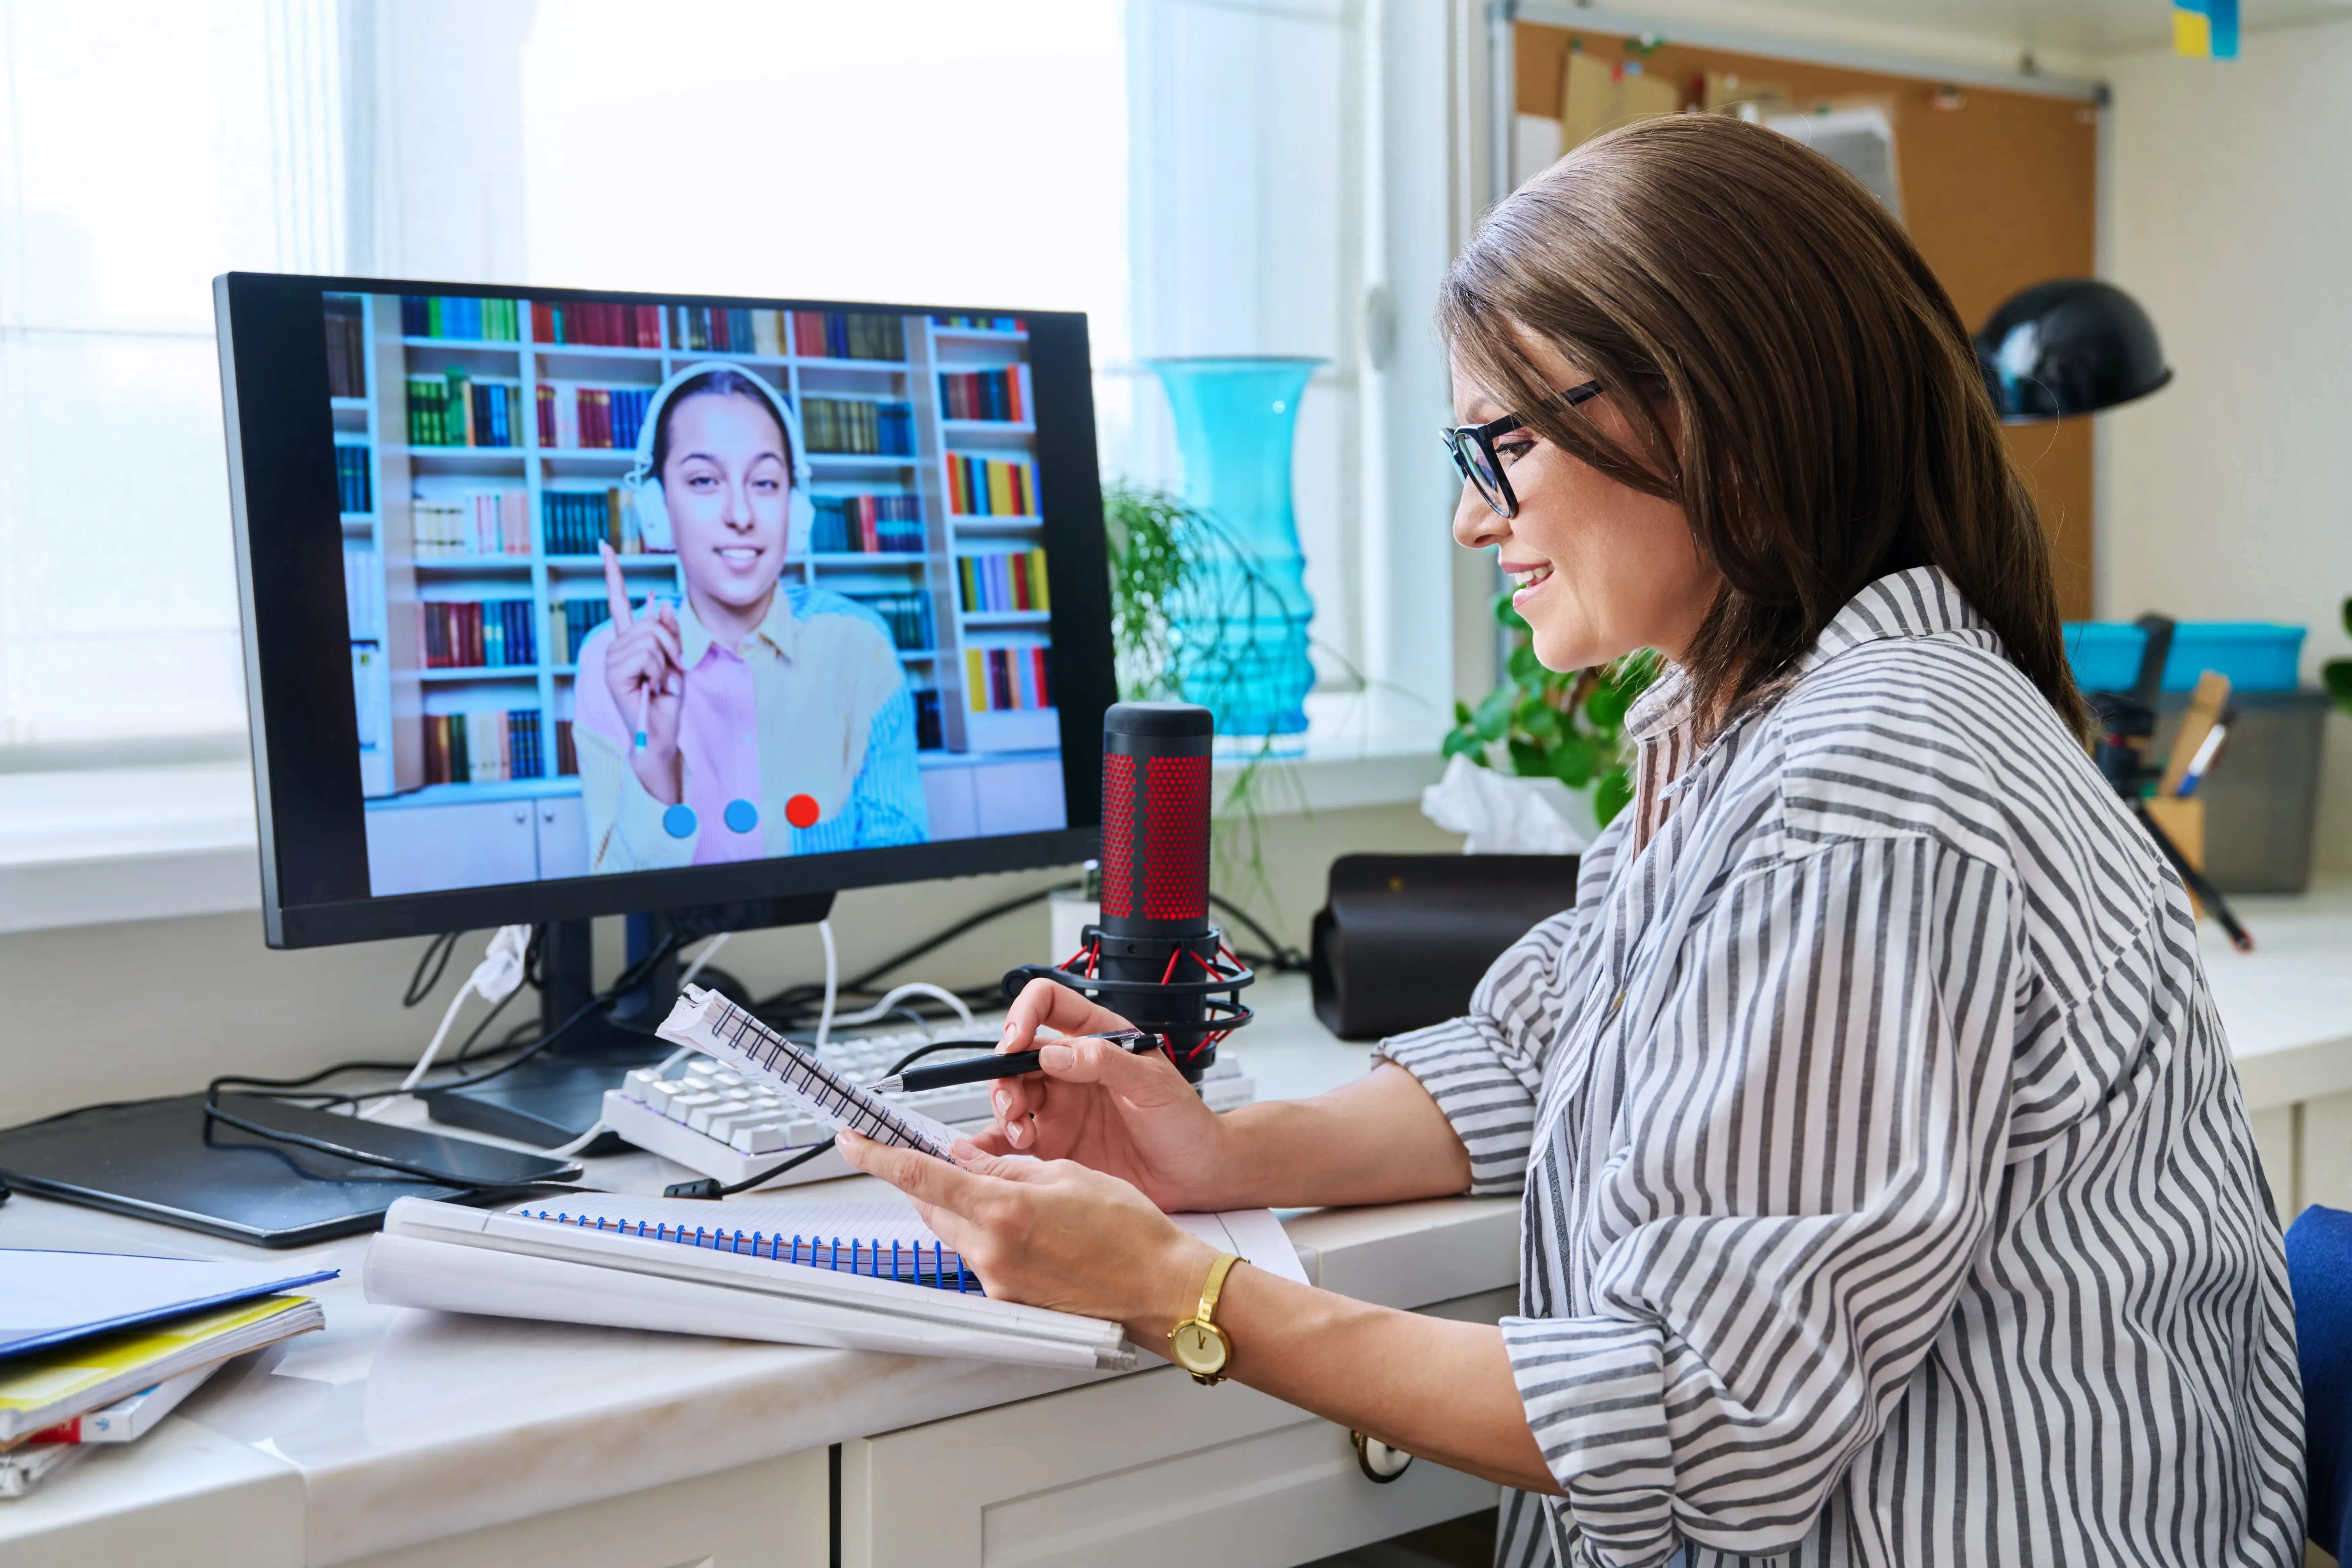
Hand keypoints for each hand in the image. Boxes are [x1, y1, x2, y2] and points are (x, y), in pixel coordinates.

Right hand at [600, 543, 685, 803]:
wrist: (660, 732)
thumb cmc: (668, 698)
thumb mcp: (676, 659)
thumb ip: (669, 631)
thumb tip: (663, 600)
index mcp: (628, 641)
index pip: (617, 600)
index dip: (613, 573)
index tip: (603, 545)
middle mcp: (615, 647)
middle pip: (650, 622)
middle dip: (670, 645)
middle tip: (668, 672)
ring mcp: (611, 660)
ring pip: (651, 638)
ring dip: (666, 662)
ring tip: (659, 682)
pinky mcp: (613, 674)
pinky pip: (648, 656)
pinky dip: (659, 672)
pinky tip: (652, 687)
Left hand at [838, 1132, 1216, 1340]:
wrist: (1160, 1287)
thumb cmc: (1130, 1232)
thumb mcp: (1065, 1175)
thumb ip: (1005, 1168)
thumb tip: (965, 1158)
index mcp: (1002, 1211)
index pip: (920, 1176)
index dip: (878, 1156)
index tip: (853, 1140)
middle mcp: (991, 1251)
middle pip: (929, 1205)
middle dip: (923, 1177)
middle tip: (931, 1153)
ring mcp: (997, 1280)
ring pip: (952, 1230)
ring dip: (957, 1204)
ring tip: (993, 1185)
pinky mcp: (1009, 1298)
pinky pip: (978, 1255)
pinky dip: (983, 1231)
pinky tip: (1017, 1221)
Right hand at [974, 978, 1231, 1211]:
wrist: (1195, 1173)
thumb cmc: (1184, 1120)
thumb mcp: (1152, 1082)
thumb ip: (1104, 1062)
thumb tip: (1055, 1053)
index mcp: (1096, 1037)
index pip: (1048, 1004)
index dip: (1025, 1014)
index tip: (1016, 1041)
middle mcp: (1071, 1068)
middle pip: (1017, 1054)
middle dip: (1004, 1076)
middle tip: (1013, 1105)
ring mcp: (1060, 1105)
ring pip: (1010, 1094)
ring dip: (1004, 1110)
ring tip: (1021, 1134)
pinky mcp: (1054, 1142)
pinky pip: (1012, 1138)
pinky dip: (995, 1144)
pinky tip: (990, 1153)